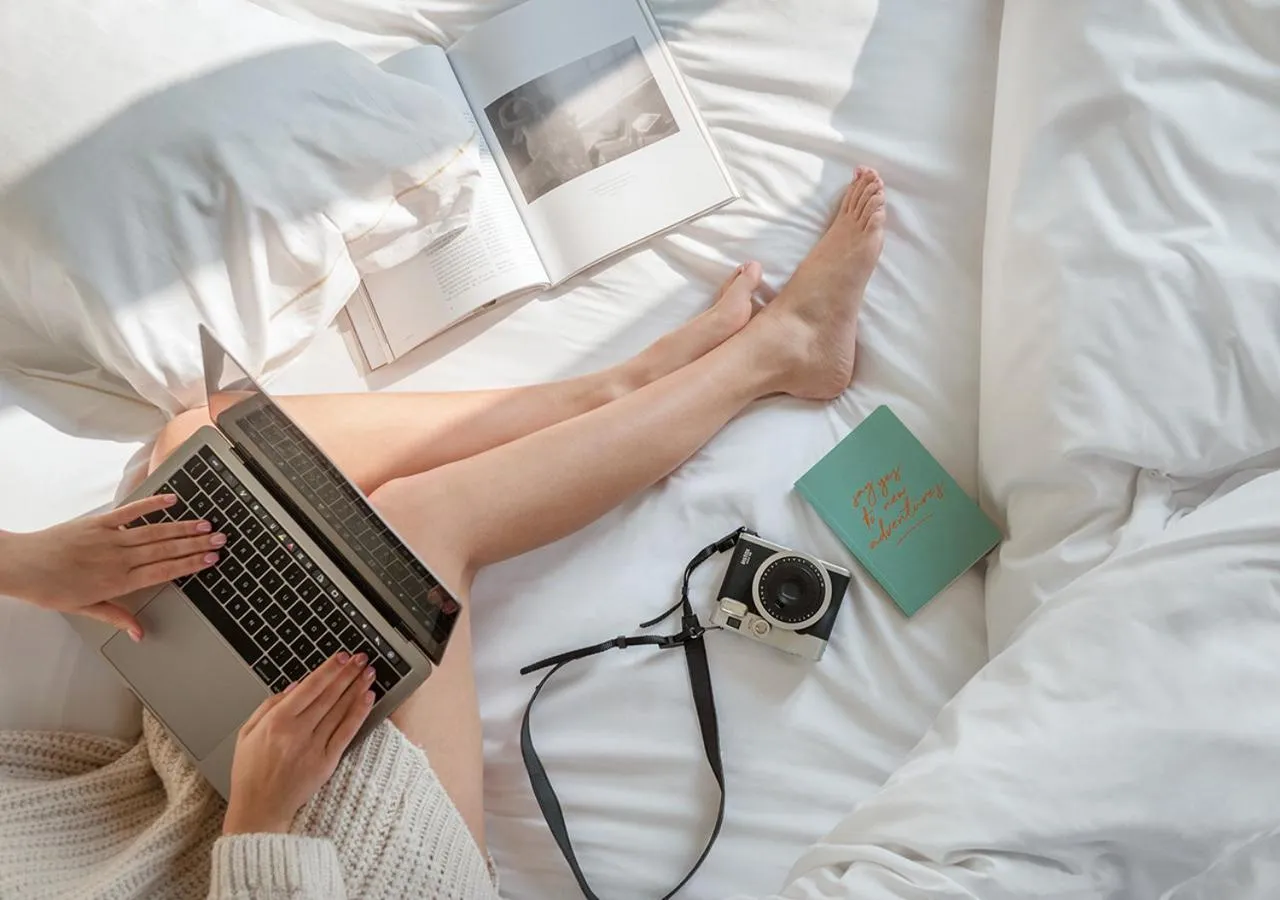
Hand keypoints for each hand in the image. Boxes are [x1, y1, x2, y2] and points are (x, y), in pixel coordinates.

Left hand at [0, 494, 223, 639]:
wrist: (20, 566)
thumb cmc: (49, 589)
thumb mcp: (84, 609)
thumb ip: (116, 617)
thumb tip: (139, 633)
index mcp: (118, 582)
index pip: (163, 571)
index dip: (190, 565)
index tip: (210, 560)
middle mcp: (119, 558)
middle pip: (165, 550)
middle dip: (196, 544)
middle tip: (219, 539)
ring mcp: (110, 538)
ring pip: (154, 532)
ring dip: (182, 527)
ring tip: (205, 524)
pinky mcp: (98, 522)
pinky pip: (130, 512)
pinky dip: (151, 504)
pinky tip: (171, 500)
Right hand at [222, 652, 376, 834]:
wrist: (259, 810)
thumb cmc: (250, 773)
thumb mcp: (246, 734)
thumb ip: (268, 706)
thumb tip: (294, 686)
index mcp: (276, 722)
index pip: (309, 687)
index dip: (329, 669)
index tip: (342, 657)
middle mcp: (297, 732)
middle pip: (328, 695)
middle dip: (348, 673)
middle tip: (362, 658)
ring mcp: (314, 747)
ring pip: (340, 710)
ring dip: (356, 688)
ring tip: (369, 672)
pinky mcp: (326, 762)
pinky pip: (346, 733)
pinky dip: (358, 714)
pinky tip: (368, 699)